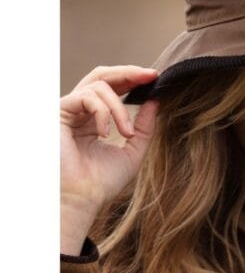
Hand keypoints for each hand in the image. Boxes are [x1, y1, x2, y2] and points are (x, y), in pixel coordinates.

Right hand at [60, 65, 158, 254]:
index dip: (133, 79)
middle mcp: (80, 111)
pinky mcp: (59, 112)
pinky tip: (106, 132)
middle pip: (102, 75)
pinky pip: (87, 97)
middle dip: (128, 73)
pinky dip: (103, 112)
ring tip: (125, 132)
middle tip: (150, 75)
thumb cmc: (103, 182)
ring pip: (99, 86)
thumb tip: (155, 101)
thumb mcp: (133, 151)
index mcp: (95, 119)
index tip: (156, 78)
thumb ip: (144, 126)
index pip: (114, 88)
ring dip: (119, 107)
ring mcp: (69, 110)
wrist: (82, 199)